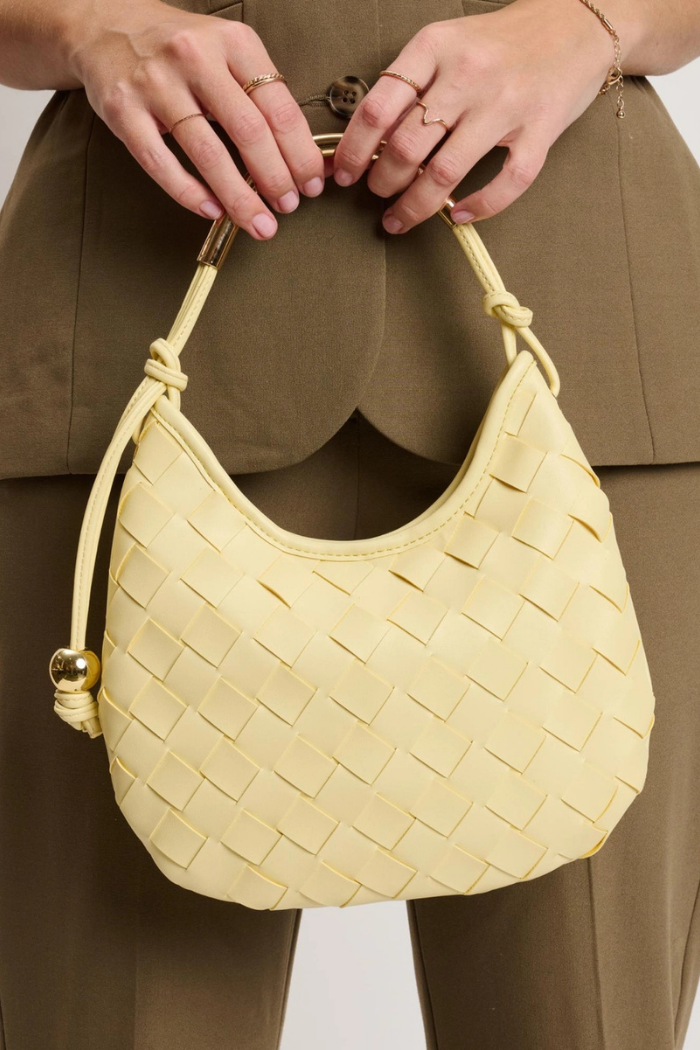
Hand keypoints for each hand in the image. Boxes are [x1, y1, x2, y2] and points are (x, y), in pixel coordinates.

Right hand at [64, 0, 324, 238]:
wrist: (104, 25)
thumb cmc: (179, 48)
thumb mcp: (227, 50)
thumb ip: (262, 94)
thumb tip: (305, 156)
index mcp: (232, 40)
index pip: (278, 106)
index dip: (300, 153)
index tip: (311, 185)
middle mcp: (194, 57)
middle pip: (248, 131)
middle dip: (275, 178)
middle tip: (288, 207)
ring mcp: (155, 83)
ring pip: (207, 153)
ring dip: (238, 198)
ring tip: (259, 223)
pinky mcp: (122, 109)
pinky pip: (161, 162)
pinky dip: (189, 193)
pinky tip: (212, 211)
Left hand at [332, 0, 619, 232]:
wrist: (575, 23)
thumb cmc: (500, 42)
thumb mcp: (446, 44)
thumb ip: (410, 83)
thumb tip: (366, 140)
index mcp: (436, 47)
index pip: (378, 108)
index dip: (354, 150)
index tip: (344, 175)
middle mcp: (468, 75)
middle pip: (407, 146)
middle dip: (383, 182)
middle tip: (377, 195)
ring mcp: (507, 105)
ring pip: (445, 172)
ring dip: (414, 206)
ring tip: (399, 218)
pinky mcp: (540, 131)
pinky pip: (505, 183)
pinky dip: (477, 208)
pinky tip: (456, 215)